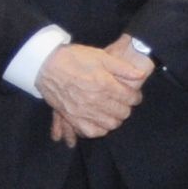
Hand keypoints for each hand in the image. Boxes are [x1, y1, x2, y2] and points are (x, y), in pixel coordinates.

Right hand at [36, 39, 153, 140]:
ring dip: (115, 119)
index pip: (130, 98)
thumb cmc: (74, 58)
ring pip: (109, 124)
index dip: (135, 97)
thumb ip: (122, 68)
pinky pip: (91, 132)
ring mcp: (83, 111)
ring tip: (113, 111)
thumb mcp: (101, 56)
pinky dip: (99, 129)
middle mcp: (95, 100)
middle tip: (124, 102)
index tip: (134, 95)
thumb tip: (140, 75)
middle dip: (127, 107)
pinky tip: (101, 122)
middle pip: (122, 113)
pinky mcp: (71, 117)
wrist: (46, 65)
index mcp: (105, 84)